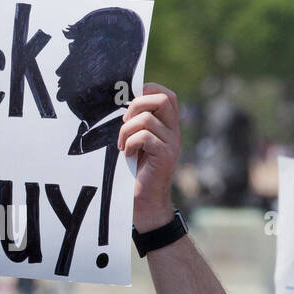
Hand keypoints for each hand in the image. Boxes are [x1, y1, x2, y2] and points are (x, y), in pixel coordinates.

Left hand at [117, 82, 180, 232]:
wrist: (144, 203)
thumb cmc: (134, 172)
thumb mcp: (135, 142)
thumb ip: (135, 124)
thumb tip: (119, 104)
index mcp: (168, 126)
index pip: (167, 95)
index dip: (148, 90)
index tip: (129, 102)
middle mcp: (174, 132)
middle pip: (163, 99)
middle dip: (137, 105)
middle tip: (124, 122)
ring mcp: (172, 144)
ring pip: (148, 119)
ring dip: (127, 130)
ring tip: (122, 145)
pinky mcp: (165, 156)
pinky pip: (145, 137)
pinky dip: (130, 143)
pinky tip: (127, 155)